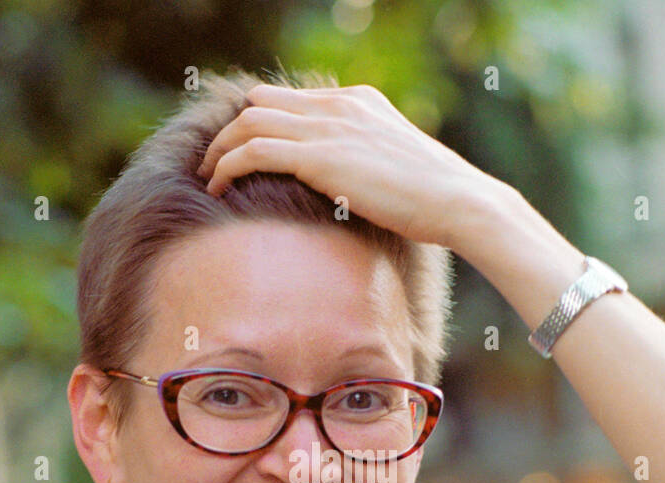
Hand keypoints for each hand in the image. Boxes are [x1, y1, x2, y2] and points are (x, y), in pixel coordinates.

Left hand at [196, 82, 500, 250]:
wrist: (458, 202)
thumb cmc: (436, 199)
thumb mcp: (396, 167)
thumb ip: (366, 162)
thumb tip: (350, 189)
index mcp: (357, 100)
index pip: (290, 99)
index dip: (258, 124)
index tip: (241, 154)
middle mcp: (339, 104)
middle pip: (261, 101)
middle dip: (230, 131)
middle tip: (213, 165)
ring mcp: (328, 126)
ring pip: (248, 122)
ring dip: (219, 150)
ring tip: (206, 178)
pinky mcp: (319, 156)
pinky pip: (252, 150)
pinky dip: (226, 167)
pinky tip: (216, 189)